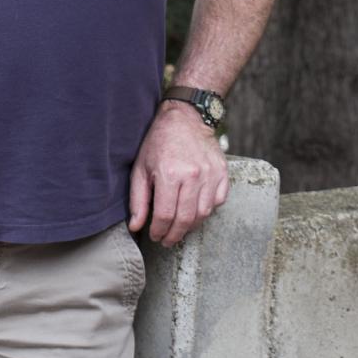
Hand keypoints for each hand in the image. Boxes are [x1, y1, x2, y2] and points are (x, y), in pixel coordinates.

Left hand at [128, 102, 228, 246]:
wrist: (184, 118)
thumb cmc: (158, 142)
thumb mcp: (140, 168)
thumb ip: (138, 200)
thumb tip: (135, 227)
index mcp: (169, 174)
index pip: (165, 215)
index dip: (159, 231)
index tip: (154, 236)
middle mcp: (192, 176)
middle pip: (186, 219)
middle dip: (175, 235)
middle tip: (167, 240)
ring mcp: (210, 174)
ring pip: (203, 214)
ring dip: (191, 226)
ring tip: (179, 228)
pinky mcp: (222, 172)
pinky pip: (218, 201)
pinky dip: (207, 210)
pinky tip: (195, 210)